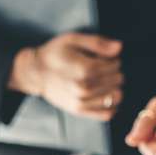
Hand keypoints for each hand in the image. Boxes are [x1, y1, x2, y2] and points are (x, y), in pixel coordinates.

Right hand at [8, 33, 122, 120]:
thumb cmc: (55, 54)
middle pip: (117, 81)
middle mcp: (84, 87)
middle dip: (114, 73)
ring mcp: (82, 101)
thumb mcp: (73, 40)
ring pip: (115, 97)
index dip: (113, 60)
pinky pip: (107, 114)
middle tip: (102, 69)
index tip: (104, 59)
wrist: (36, 73)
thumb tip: (119, 47)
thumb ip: (97, 43)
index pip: (115, 66)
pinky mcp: (80, 111)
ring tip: (103, 82)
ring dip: (114, 88)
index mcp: (84, 69)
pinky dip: (111, 106)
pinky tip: (105, 96)